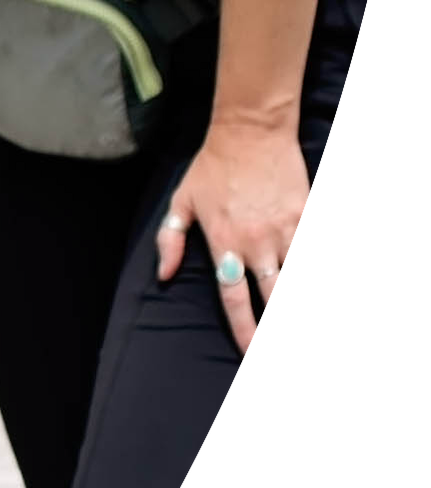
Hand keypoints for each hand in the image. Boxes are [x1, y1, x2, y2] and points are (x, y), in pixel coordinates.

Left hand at [158, 117, 307, 352]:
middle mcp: (257, 243)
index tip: (249, 355)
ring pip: (296, 282)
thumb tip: (164, 276)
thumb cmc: (213, 168)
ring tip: (296, 330)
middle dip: (275, 328)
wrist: (251, 133)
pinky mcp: (307, 218)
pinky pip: (311, 253)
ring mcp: (287, 231)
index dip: (245, 331)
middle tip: (266, 349)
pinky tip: (322, 290)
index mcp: (224, 243)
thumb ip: (171, 241)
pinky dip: (309, 266)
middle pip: (274, 298)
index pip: (234, 298)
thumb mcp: (181, 202)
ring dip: (294, 303)